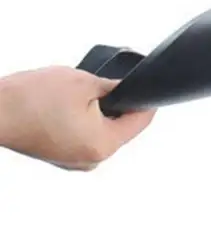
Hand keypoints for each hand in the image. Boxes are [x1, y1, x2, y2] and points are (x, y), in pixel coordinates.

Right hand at [0, 66, 153, 169]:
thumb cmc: (31, 99)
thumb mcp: (85, 83)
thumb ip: (116, 87)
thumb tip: (130, 88)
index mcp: (102, 146)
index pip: (141, 122)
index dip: (146, 100)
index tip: (145, 86)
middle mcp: (91, 160)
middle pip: (122, 127)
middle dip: (118, 104)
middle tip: (103, 86)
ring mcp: (74, 161)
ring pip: (102, 130)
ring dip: (99, 111)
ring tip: (80, 96)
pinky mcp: (60, 156)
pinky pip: (83, 135)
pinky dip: (82, 120)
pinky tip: (68, 105)